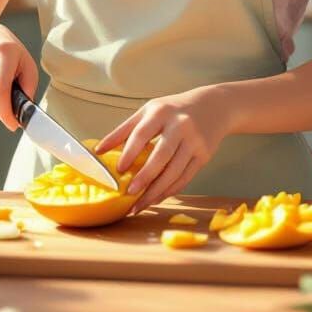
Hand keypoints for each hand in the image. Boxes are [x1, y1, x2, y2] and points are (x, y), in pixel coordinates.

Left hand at [94, 86, 230, 214]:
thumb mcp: (148, 111)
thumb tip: (98, 150)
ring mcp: (194, 142)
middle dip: (145, 176)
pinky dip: (170, 191)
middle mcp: (180, 126)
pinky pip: (185, 178)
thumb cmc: (173, 109)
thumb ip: (124, 130)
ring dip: (157, 191)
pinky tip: (157, 198)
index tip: (119, 169)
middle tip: (130, 193)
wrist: (213, 106)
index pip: (143, 133)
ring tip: (140, 205)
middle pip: (162, 155)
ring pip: (175, 171)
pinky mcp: (204, 156)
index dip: (130, 152)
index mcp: (161, 112)